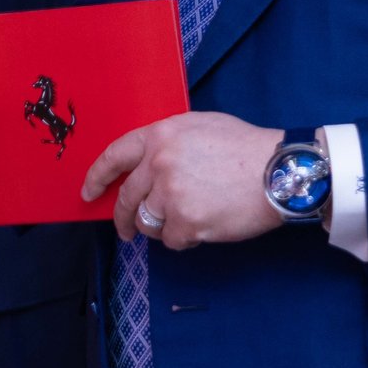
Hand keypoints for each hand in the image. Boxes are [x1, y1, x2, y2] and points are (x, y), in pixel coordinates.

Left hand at [81, 112, 284, 248]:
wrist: (278, 171)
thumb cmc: (245, 147)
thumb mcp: (200, 127)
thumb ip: (168, 144)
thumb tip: (146, 168)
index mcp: (160, 136)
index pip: (115, 156)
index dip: (97, 177)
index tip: (89, 193)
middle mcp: (159, 163)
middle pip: (126, 198)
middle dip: (122, 219)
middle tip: (126, 230)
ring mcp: (170, 194)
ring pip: (148, 223)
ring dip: (162, 227)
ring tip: (188, 219)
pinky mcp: (186, 222)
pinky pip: (172, 240)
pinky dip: (186, 238)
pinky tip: (206, 225)